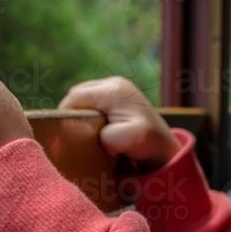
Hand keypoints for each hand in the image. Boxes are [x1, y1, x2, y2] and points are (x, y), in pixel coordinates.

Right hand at [58, 76, 179, 172]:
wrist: (166, 148)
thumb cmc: (149, 145)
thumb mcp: (130, 141)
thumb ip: (109, 136)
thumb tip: (101, 136)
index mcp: (114, 90)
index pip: (74, 98)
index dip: (65, 116)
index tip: (65, 136)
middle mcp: (114, 83)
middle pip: (77, 96)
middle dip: (73, 115)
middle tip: (74, 136)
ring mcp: (117, 87)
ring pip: (83, 99)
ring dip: (81, 115)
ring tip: (86, 134)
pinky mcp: (117, 94)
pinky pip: (92, 101)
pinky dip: (89, 115)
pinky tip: (96, 130)